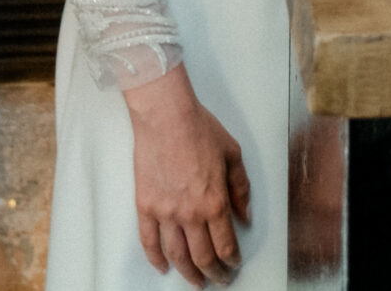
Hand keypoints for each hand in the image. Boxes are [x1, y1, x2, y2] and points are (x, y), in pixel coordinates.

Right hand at [125, 62, 250, 284]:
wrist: (166, 116)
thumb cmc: (199, 129)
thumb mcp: (232, 154)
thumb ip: (240, 188)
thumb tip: (244, 216)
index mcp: (214, 201)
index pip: (225, 245)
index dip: (231, 260)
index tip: (234, 265)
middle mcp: (190, 213)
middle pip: (202, 257)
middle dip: (213, 274)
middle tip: (219, 280)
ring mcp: (165, 213)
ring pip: (177, 256)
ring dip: (188, 273)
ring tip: (196, 281)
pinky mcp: (145, 207)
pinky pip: (149, 242)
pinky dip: (156, 259)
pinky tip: (163, 267)